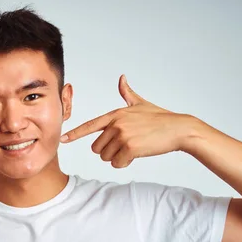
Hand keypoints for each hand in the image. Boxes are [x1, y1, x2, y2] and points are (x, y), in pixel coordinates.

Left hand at [60, 75, 193, 167]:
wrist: (179, 129)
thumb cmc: (160, 118)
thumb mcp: (141, 103)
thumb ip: (127, 93)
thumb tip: (122, 78)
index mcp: (115, 114)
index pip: (89, 125)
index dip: (75, 134)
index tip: (62, 139)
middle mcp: (115, 124)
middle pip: (96, 148)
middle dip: (109, 151)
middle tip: (126, 145)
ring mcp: (122, 135)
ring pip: (106, 157)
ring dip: (117, 157)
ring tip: (133, 147)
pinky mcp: (129, 148)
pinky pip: (117, 163)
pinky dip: (125, 163)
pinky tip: (137, 154)